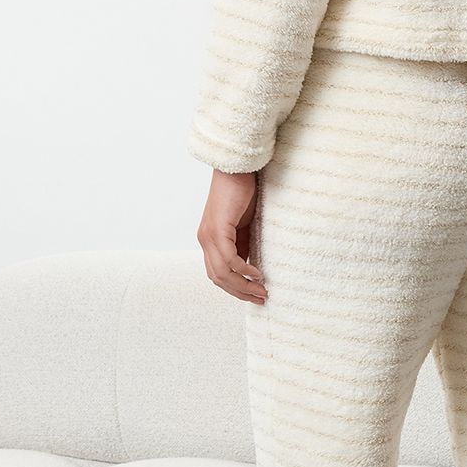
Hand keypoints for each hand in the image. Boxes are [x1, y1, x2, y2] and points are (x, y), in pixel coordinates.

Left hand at [197, 169, 266, 302]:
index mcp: (210, 240)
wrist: (238, 167)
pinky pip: (228, 259)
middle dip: (240, 292)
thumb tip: (254, 265)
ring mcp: (209, 235)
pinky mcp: (217, 229)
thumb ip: (245, 243)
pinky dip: (243, 270)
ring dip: (242, 286)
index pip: (217, 274)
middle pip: (218, 278)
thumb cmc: (244, 191)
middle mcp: (205, 240)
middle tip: (260, 298)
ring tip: (261, 291)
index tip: (254, 295)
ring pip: (221, 273)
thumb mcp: (245, 224)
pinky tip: (257, 273)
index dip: (235, 288)